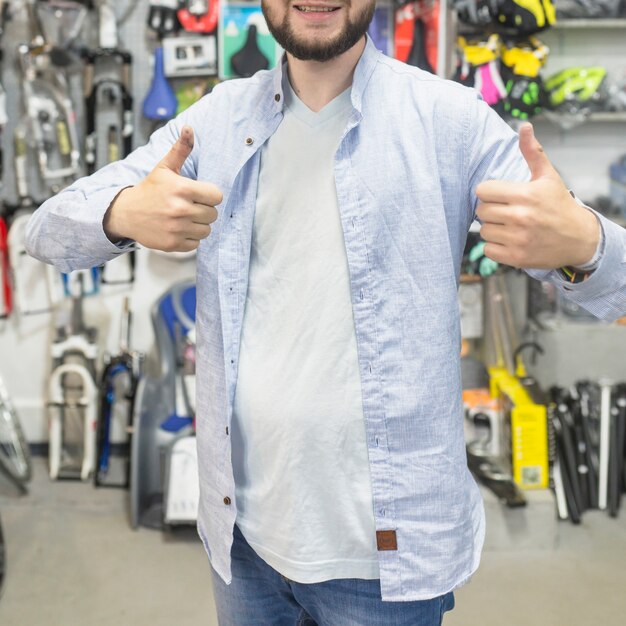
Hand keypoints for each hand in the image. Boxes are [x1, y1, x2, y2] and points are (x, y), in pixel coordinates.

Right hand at [104, 126, 221, 252]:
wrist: (126, 213)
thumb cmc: (150, 189)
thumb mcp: (164, 168)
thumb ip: (180, 150)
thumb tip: (189, 128)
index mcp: (182, 189)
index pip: (216, 196)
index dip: (209, 195)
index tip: (198, 195)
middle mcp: (181, 210)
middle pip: (213, 214)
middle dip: (204, 210)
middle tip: (188, 206)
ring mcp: (177, 228)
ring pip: (207, 230)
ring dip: (198, 225)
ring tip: (184, 218)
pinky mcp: (173, 244)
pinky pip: (196, 243)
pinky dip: (190, 238)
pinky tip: (178, 229)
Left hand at [476, 123, 598, 269]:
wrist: (578, 238)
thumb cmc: (559, 205)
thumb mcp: (548, 176)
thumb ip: (532, 152)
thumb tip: (524, 126)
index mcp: (525, 194)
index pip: (483, 191)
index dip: (489, 192)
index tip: (500, 196)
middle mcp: (521, 217)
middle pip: (481, 211)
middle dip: (490, 210)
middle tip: (506, 211)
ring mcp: (518, 239)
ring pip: (483, 231)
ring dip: (493, 229)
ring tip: (510, 226)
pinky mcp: (516, 257)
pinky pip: (488, 249)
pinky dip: (495, 246)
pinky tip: (510, 240)